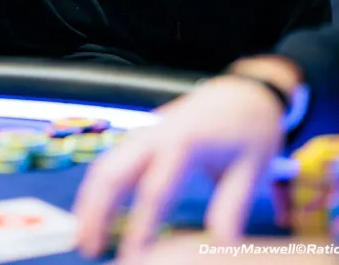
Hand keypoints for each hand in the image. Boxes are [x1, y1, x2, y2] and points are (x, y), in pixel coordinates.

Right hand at [73, 65, 292, 260]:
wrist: (246, 90)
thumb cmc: (252, 128)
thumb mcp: (254, 167)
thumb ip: (232, 205)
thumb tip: (220, 244)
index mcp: (186, 140)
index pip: (155, 189)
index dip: (140, 225)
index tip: (133, 257)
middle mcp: (157, 132)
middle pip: (113, 171)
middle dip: (96, 211)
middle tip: (90, 249)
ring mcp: (146, 130)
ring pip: (105, 164)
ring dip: (90, 200)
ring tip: (84, 238)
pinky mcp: (143, 134)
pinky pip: (111, 159)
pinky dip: (98, 187)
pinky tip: (94, 212)